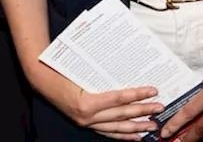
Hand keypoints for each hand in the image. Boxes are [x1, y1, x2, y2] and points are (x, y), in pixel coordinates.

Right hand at [23, 60, 162, 139]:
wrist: (43, 81)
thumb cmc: (62, 71)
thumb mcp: (83, 69)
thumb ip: (104, 73)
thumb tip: (129, 68)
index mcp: (86, 102)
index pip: (118, 99)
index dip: (137, 95)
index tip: (153, 91)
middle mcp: (87, 116)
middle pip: (121, 114)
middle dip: (143, 112)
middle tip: (160, 108)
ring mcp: (86, 123)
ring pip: (117, 127)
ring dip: (137, 127)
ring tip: (152, 126)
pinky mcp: (86, 125)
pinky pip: (108, 132)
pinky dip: (123, 135)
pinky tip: (135, 136)